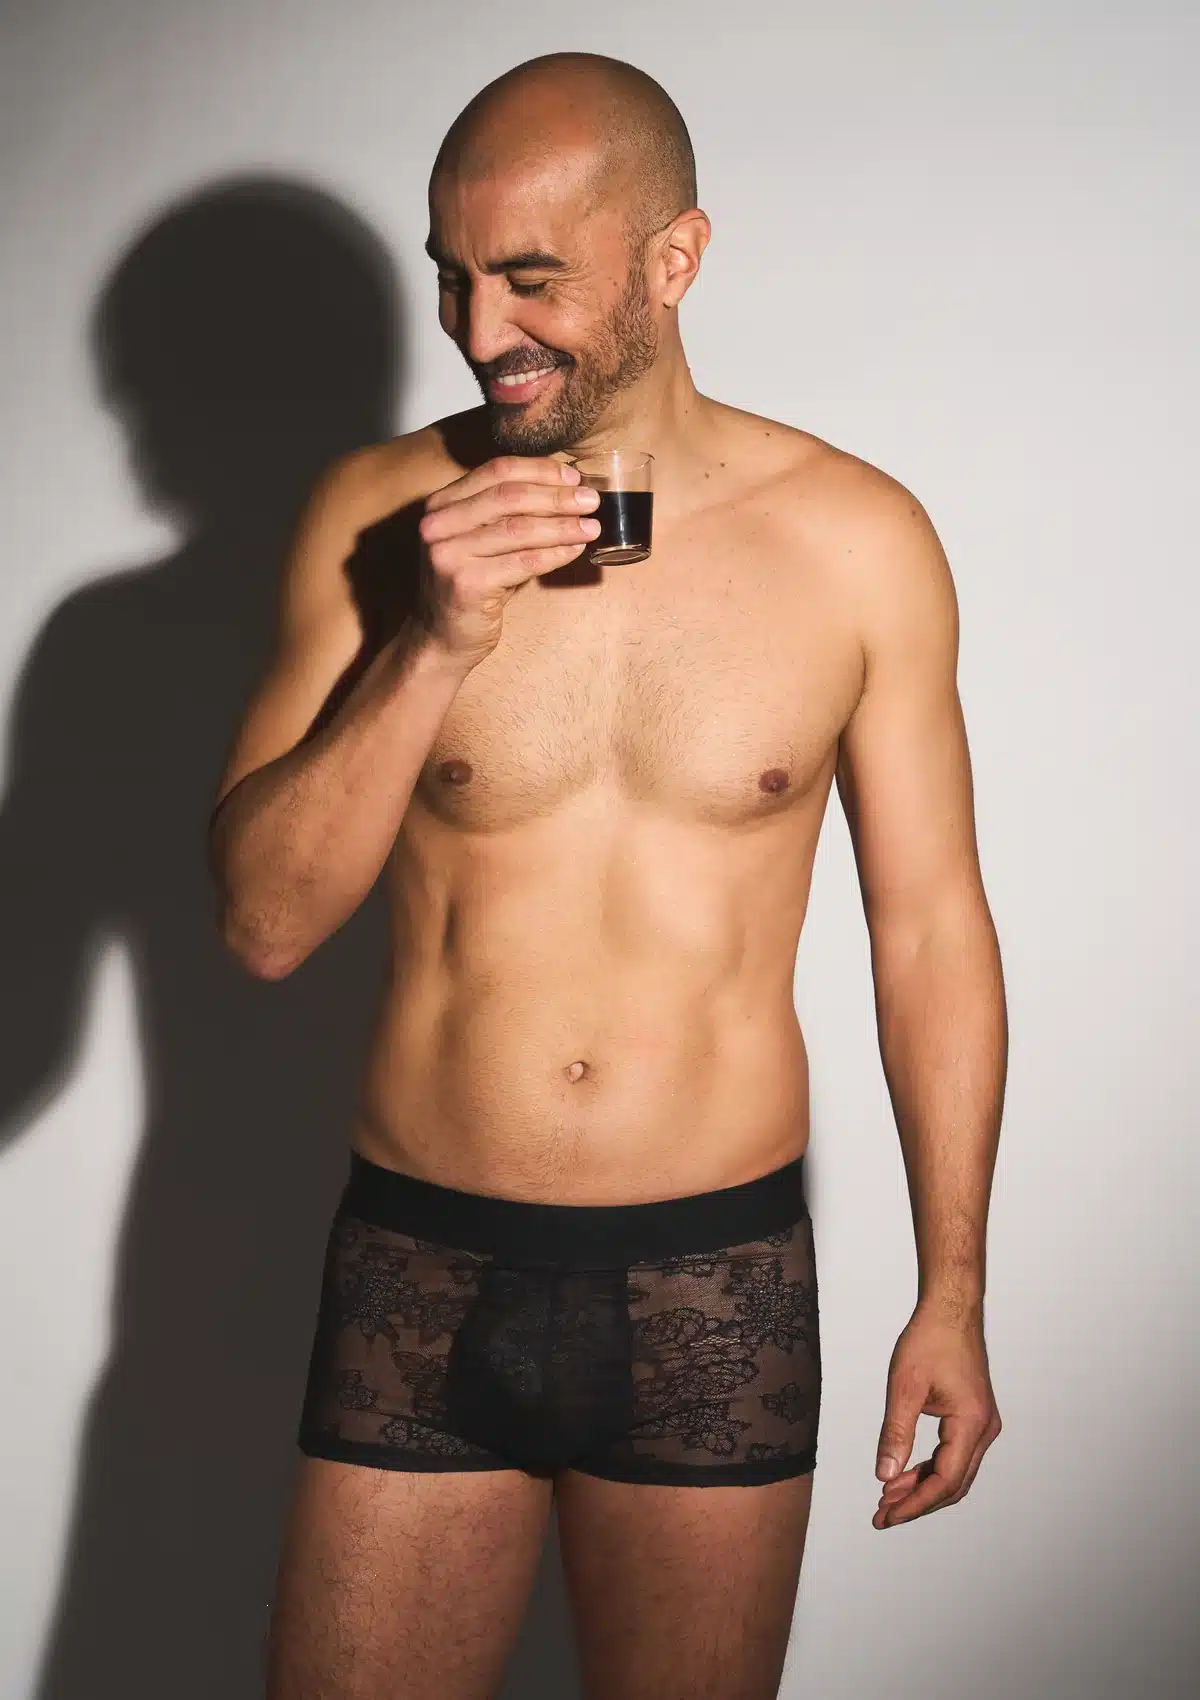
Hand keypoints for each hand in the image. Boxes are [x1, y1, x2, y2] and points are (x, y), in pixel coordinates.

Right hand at [417, 456, 601, 667]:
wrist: (441, 637)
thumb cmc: (471, 586)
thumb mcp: (482, 541)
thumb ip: (510, 515)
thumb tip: (565, 492)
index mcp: (442, 503)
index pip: (497, 471)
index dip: (540, 470)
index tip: (572, 477)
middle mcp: (438, 524)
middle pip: (510, 495)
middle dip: (556, 496)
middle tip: (590, 501)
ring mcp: (449, 553)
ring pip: (519, 529)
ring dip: (562, 526)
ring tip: (591, 526)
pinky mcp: (467, 583)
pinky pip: (524, 562)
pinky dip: (555, 554)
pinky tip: (576, 550)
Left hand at [873, 1305, 1000, 1528]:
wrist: (950, 1310)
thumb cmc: (930, 1339)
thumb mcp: (904, 1386)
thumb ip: (895, 1433)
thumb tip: (884, 1475)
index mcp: (972, 1423)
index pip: (945, 1480)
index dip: (915, 1504)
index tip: (887, 1516)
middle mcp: (984, 1429)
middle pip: (953, 1484)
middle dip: (917, 1503)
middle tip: (882, 1516)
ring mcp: (982, 1425)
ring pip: (954, 1473)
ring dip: (921, 1488)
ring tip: (887, 1499)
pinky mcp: (973, 1418)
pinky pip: (953, 1455)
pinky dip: (929, 1469)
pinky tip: (903, 1475)